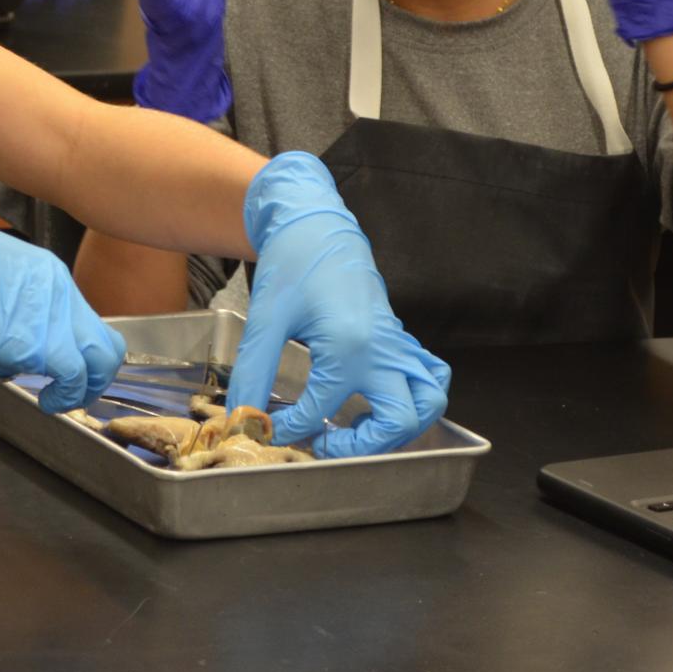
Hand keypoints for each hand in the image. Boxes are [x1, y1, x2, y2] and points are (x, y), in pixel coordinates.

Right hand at [0, 198, 124, 411]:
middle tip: (75, 391)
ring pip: (98, 363)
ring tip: (56, 400)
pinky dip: (64, 396)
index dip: (78, 349)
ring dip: (81, 389)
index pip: (83, 319)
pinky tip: (47, 403)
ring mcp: (51, 318)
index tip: (65, 368)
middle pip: (105, 342)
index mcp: (48, 274)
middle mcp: (59, 294)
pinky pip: (69, 378)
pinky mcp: (36, 344)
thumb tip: (5, 343)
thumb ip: (9, 308)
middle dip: (95, 374)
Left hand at [223, 153, 450, 457]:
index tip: (268, 428)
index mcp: (349, 345)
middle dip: (362, 446)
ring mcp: (398, 345)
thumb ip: (253, 371)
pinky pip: (429, 378)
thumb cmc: (294, 264)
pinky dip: (417, 399)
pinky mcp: (401, 339)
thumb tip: (242, 414)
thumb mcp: (266, 317)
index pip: (322, 411)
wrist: (317, 226)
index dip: (291, 427)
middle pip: (398, 421)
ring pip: (428, 404)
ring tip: (359, 431)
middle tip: (325, 443)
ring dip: (400, 428)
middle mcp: (383, 350)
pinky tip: (380, 403)